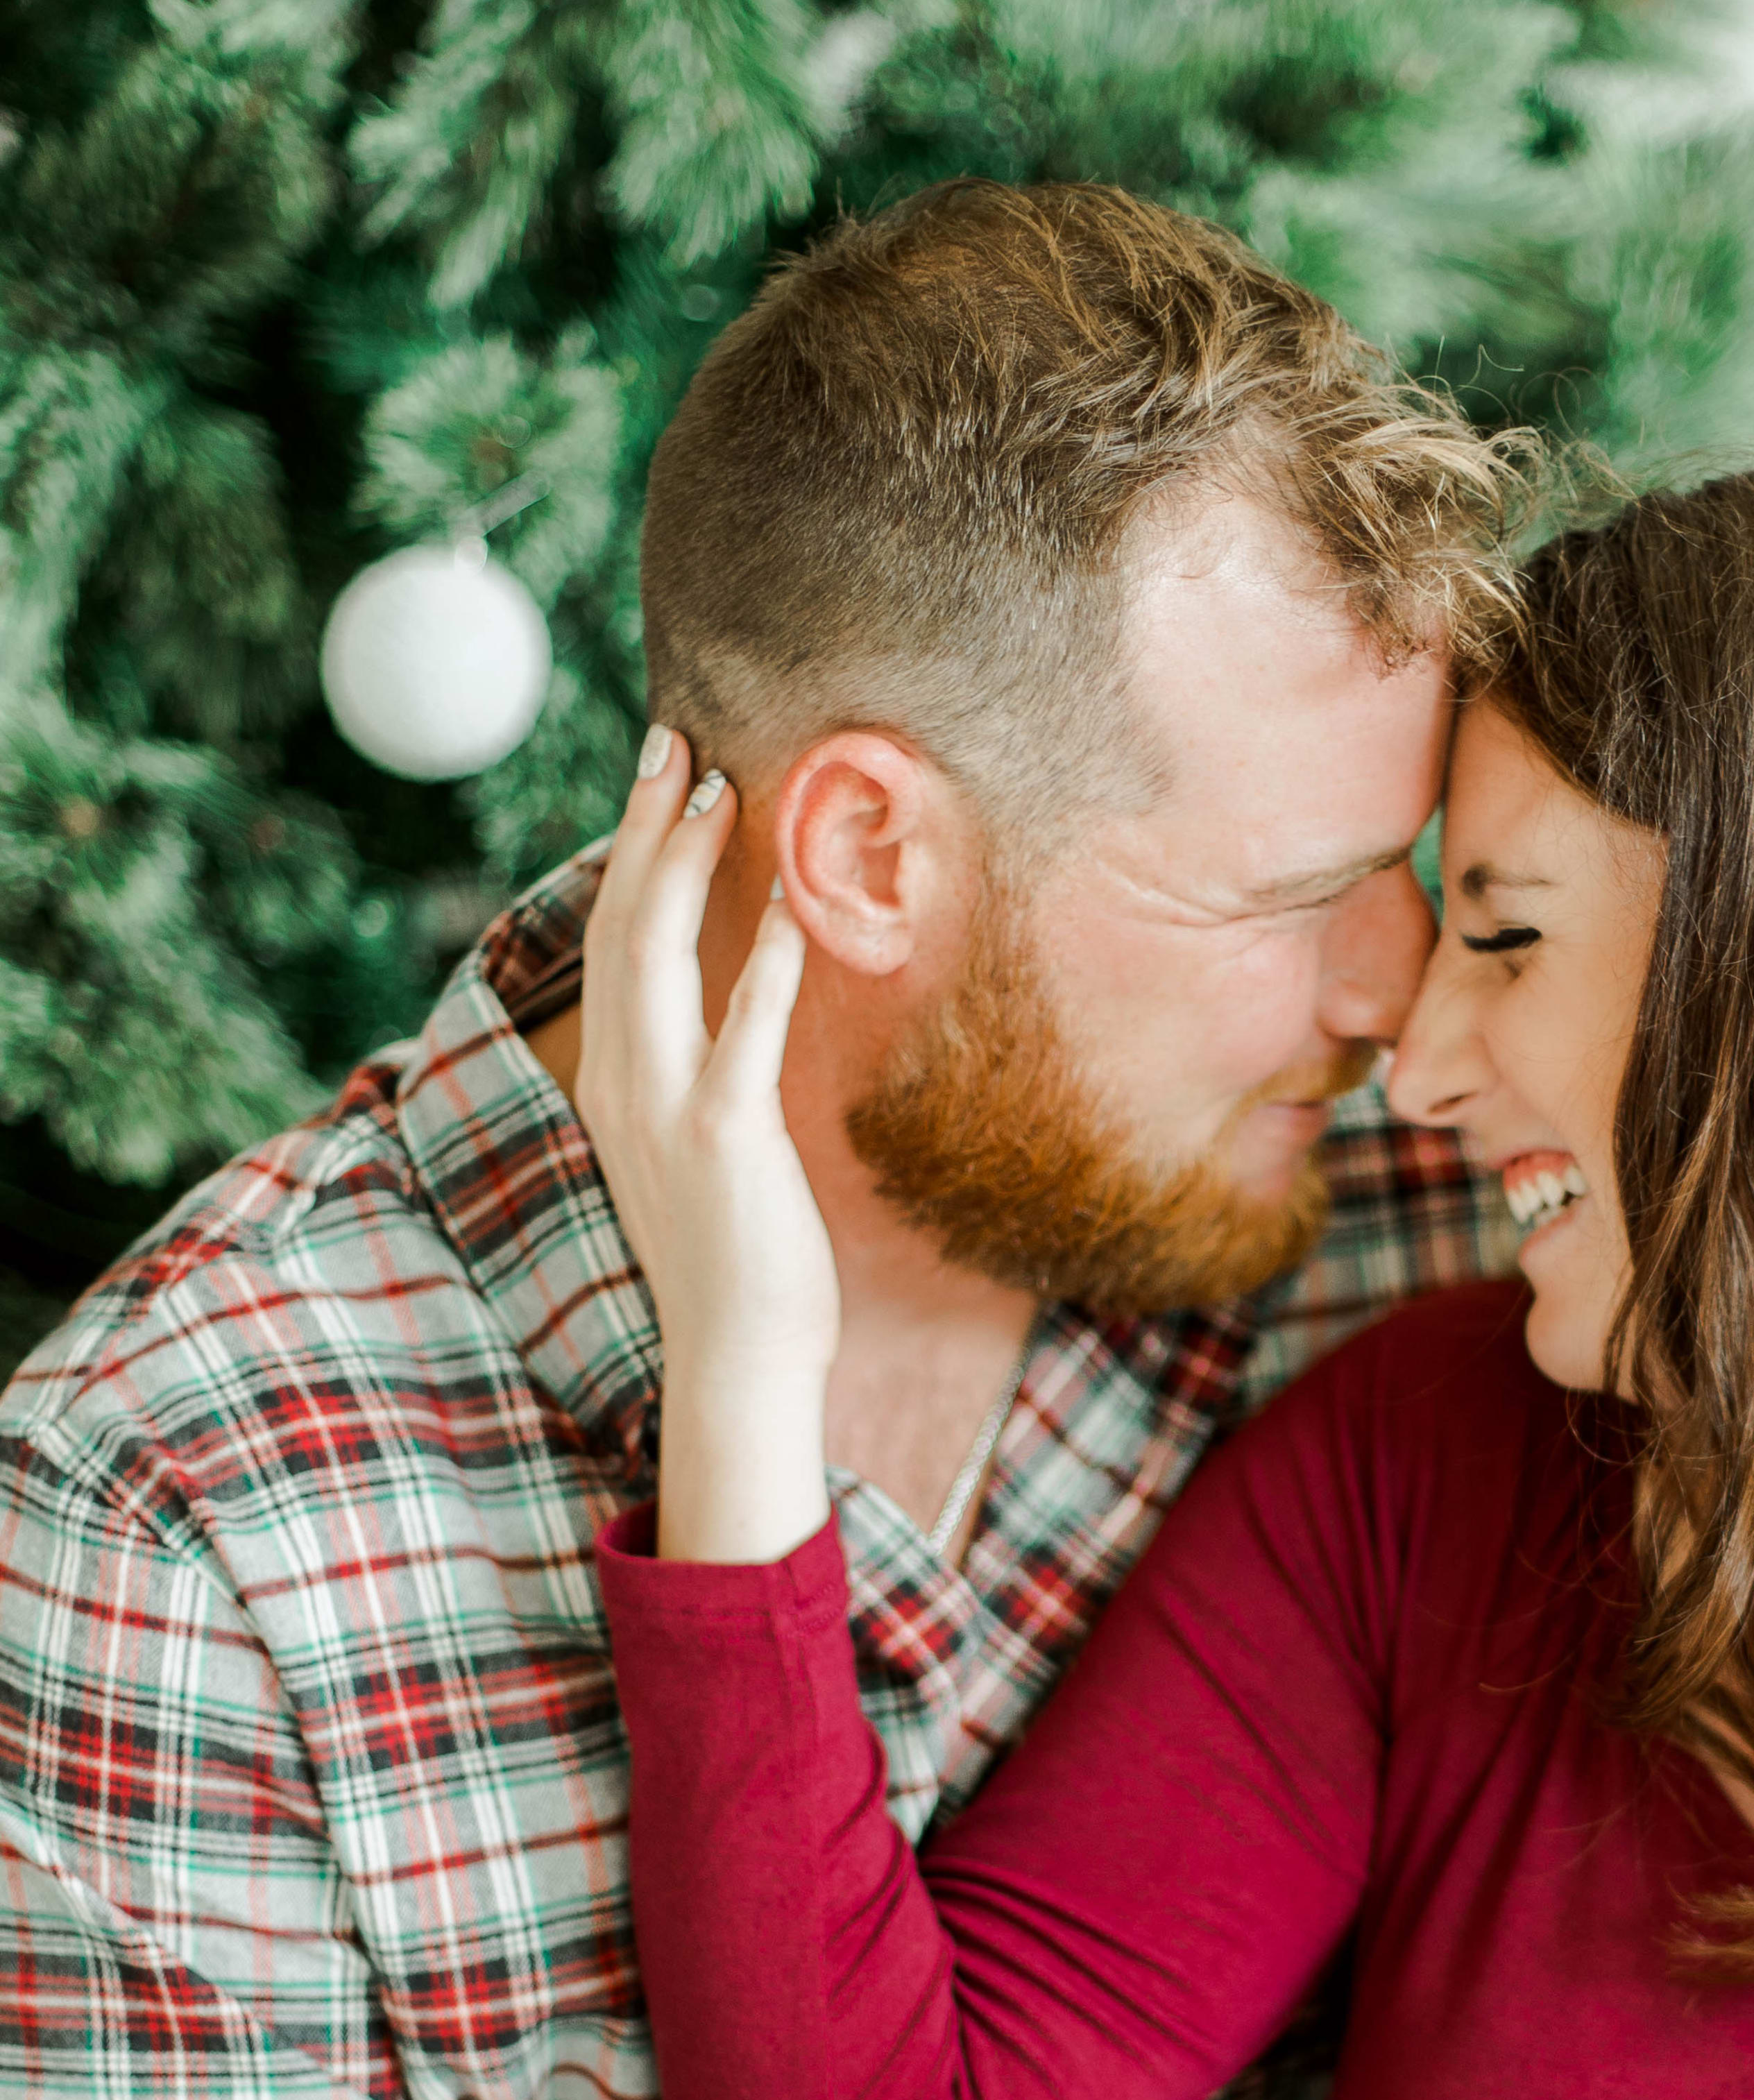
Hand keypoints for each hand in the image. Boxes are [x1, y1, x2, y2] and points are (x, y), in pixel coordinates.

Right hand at [576, 728, 840, 1561]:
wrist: (734, 1358)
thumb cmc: (730, 1257)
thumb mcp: (691, 1149)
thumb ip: (694, 1073)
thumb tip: (727, 1004)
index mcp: (610, 1081)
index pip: (610, 944)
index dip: (629, 854)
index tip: (655, 781)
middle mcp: (620, 1081)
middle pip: (622, 927)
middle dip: (644, 826)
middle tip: (673, 741)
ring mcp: (665, 1107)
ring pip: (660, 956)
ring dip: (689, 864)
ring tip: (719, 787)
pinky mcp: (724, 1136)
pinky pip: (746, 1028)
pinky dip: (771, 959)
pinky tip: (797, 899)